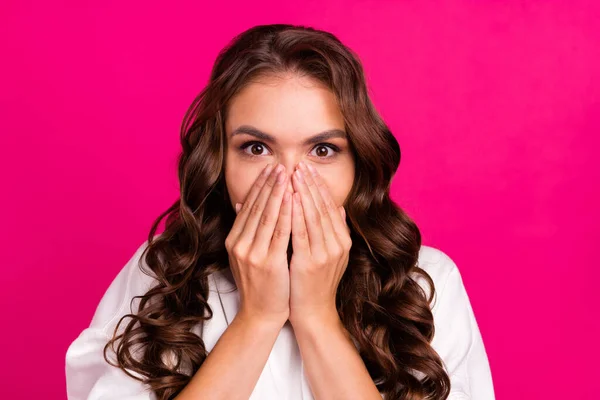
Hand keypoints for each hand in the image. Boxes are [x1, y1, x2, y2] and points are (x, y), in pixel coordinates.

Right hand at [225, 163, 291, 325]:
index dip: (261, 186)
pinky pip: (279, 232)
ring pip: (268, 216)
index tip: (271, 169)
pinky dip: (287, 213)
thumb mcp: (246, 254)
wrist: (261, 313)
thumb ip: (245, 229)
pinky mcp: (268, 262)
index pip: (249, 206)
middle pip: (257, 207)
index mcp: (235, 240)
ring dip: (278, 192)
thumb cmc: (260, 284)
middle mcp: (240, 244)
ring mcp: (252, 253)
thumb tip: (242, 203)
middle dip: (270, 184)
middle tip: (280, 164)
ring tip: (287, 174)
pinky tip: (293, 198)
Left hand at [288, 161, 351, 326]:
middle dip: (310, 184)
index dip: (318, 186)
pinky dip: (295, 214)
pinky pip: (301, 233)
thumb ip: (335, 231)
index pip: (330, 206)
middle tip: (300, 164)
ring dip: (302, 193)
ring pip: (312, 216)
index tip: (308, 168)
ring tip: (293, 174)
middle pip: (322, 207)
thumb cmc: (316, 283)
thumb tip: (339, 207)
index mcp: (342, 241)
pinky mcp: (309, 263)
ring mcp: (324, 254)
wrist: (314, 314)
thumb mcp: (331, 256)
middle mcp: (337, 245)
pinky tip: (288, 199)